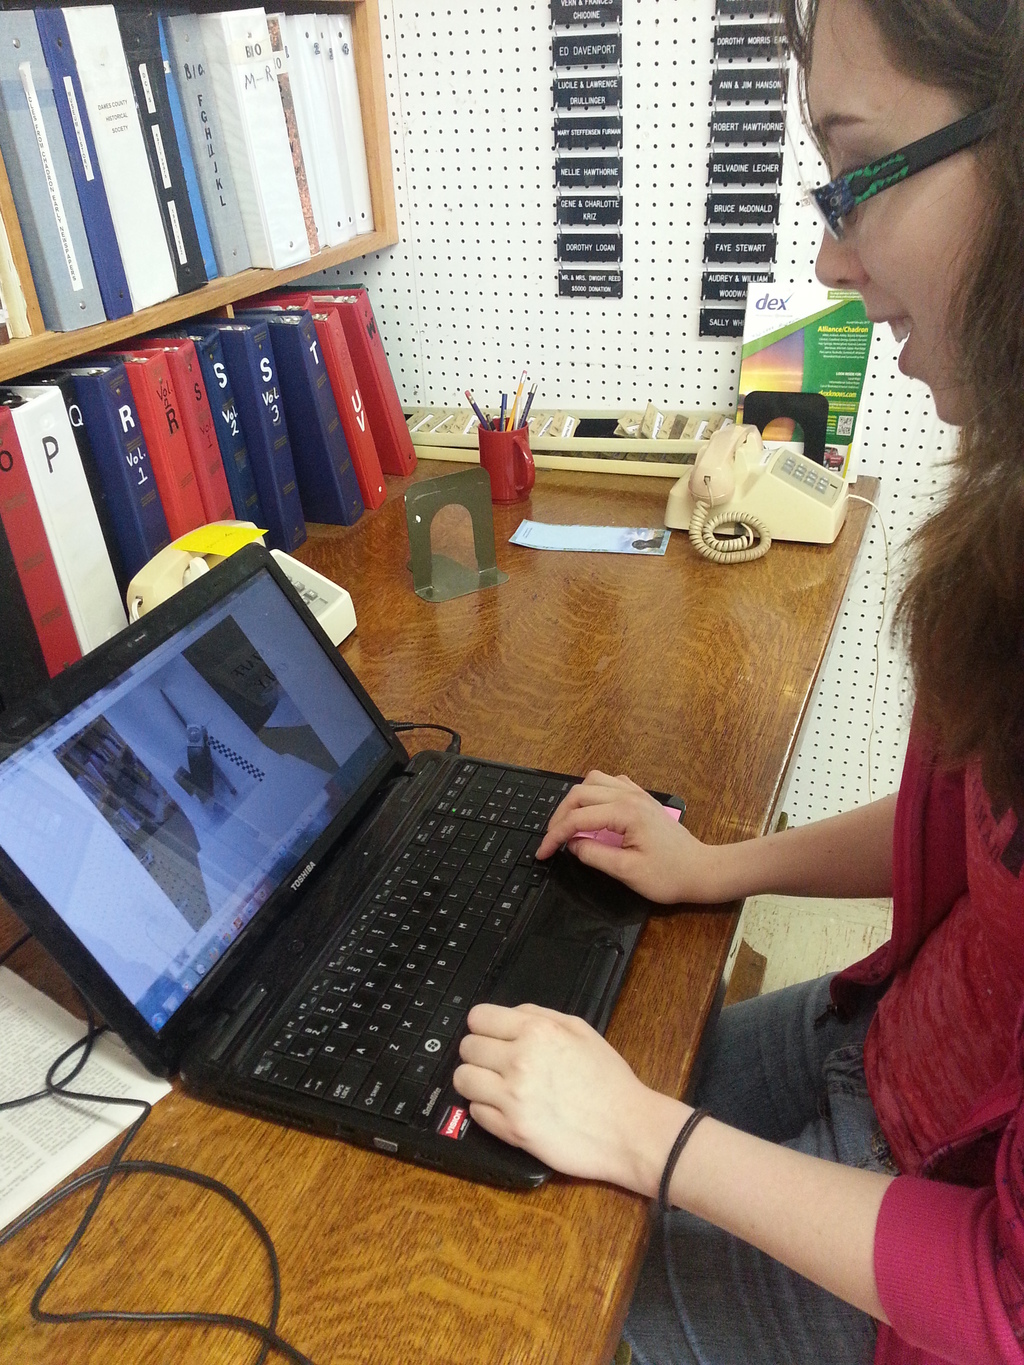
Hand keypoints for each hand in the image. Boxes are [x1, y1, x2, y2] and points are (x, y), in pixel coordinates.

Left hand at [454, 1002, 678, 1192]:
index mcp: (536, 1031)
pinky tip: (507, 1107)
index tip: (489, 1034)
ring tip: (494, 1085)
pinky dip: (487, 1109)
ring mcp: (513, 1097)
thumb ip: (539, 1016)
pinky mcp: (511, 1130)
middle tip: (495, 1062)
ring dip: (475, 1081)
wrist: (627, 1129)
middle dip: (479, 1052)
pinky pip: (475, 1113)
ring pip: (462, 1080)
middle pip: (467, 1048)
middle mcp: (519, 1060)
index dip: (483, 1025)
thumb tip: (509, 1015)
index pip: (478, 1017)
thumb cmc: (608, 1081)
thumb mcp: (580, 1030)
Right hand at [534, 770, 724, 903]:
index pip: (577, 818)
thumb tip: (571, 845)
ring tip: (568, 824)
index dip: (555, 836)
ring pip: (593, 781)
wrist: (701, 870)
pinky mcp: (641, 798)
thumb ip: (594, 855)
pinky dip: (594, 794)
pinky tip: (592, 812)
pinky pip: (610, 783)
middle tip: (551, 841)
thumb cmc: (668, 875)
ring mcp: (636, 793)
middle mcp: (629, 795)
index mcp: (624, 813)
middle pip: (580, 793)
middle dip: (559, 816)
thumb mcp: (627, 872)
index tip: (542, 854)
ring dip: (575, 800)